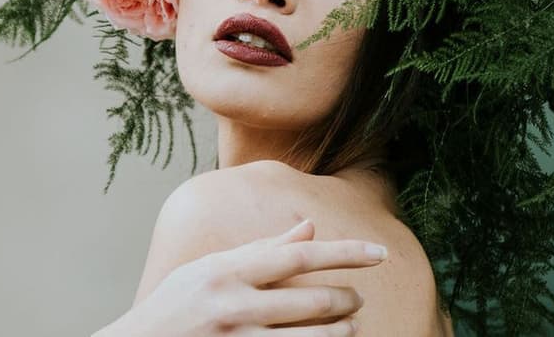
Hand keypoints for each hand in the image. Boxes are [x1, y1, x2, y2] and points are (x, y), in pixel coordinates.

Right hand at [96, 218, 386, 336]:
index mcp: (225, 272)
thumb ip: (261, 250)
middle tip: (357, 297)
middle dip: (347, 299)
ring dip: (342, 332)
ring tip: (351, 325)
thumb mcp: (208, 270)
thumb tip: (309, 227)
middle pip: (313, 301)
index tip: (380, 253)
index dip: (345, 252)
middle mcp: (233, 306)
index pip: (298, 256)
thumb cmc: (173, 307)